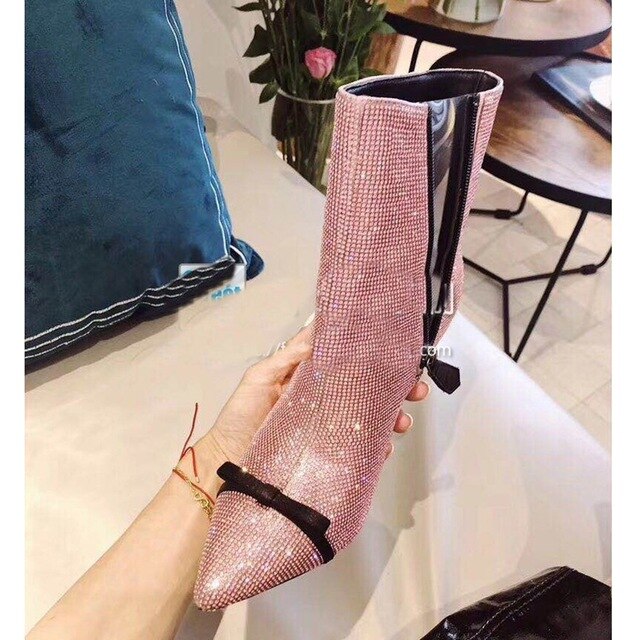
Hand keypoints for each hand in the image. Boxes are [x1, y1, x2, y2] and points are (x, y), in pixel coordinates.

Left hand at [188, 323, 429, 491]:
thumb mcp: (260, 379)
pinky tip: (384, 447)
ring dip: (392, 416)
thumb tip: (317, 329)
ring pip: (370, 417)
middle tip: (415, 389)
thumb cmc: (240, 418)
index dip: (372, 355)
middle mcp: (325, 400)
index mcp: (310, 378)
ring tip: (401, 421)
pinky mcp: (331, 454)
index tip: (397, 352)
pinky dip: (377, 447)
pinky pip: (361, 449)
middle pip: (367, 389)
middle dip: (396, 387)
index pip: (347, 361)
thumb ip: (288, 357)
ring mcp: (330, 428)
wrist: (228, 465)